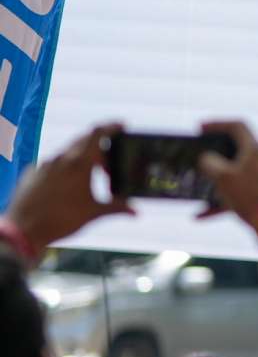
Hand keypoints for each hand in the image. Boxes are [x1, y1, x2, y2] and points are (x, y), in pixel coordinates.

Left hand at [5, 125, 128, 252]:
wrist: (24, 230)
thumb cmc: (61, 220)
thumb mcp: (93, 213)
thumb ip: (116, 207)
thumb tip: (135, 211)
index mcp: (80, 164)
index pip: (97, 134)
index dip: (111, 127)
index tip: (121, 125)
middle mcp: (61, 159)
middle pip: (83, 140)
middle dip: (99, 144)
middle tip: (109, 158)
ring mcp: (45, 165)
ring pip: (67, 152)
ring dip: (81, 156)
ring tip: (89, 174)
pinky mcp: (32, 173)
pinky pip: (52, 163)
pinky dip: (64, 167)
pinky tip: (67, 183)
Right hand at [198, 122, 257, 233]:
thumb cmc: (249, 198)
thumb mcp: (222, 176)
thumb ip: (209, 162)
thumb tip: (206, 159)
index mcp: (256, 150)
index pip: (238, 126)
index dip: (217, 123)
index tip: (199, 129)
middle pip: (237, 148)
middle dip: (215, 151)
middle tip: (198, 153)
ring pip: (235, 173)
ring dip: (215, 178)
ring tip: (196, 184)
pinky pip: (237, 193)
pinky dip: (219, 201)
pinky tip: (199, 215)